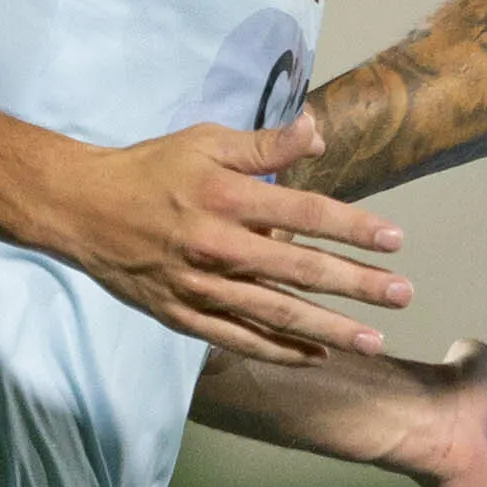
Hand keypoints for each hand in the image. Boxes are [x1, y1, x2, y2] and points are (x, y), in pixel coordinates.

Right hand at [33, 116, 410, 364]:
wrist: (81, 209)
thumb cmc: (150, 168)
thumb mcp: (205, 141)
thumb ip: (264, 143)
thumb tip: (317, 130)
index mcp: (228, 198)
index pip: (307, 213)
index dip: (354, 227)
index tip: (396, 240)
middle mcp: (219, 247)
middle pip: (302, 271)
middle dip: (358, 285)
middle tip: (404, 295)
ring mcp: (201, 288)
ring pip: (277, 314)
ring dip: (330, 329)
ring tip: (374, 339)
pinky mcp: (183, 315)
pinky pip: (239, 339)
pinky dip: (279, 351)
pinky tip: (315, 357)